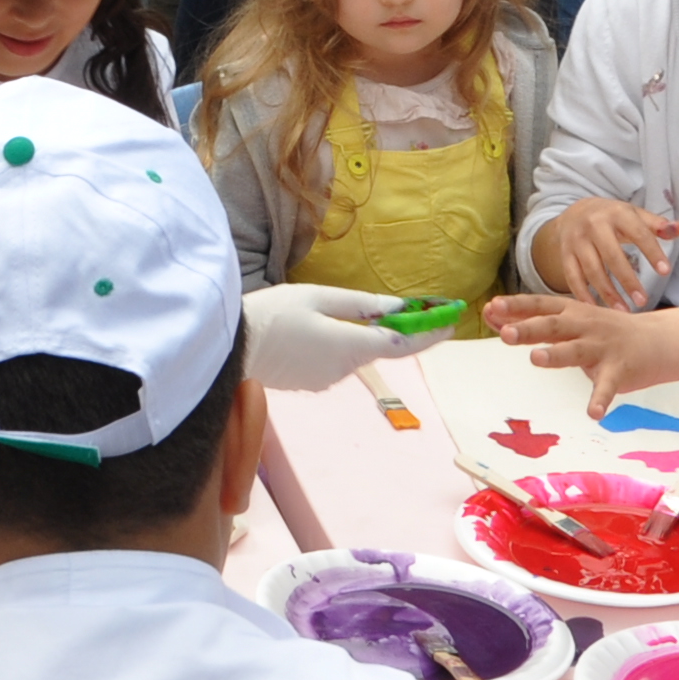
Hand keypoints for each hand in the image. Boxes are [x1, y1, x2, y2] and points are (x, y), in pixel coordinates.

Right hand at [242, 281, 415, 388]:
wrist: (228, 346)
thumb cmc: (271, 314)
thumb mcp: (315, 296)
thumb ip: (358, 305)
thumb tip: (395, 309)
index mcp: (350, 345)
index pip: (401, 344)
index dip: (428, 334)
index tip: (450, 324)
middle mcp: (344, 369)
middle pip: (376, 347)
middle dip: (387, 329)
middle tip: (399, 307)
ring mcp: (326, 379)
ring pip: (351, 352)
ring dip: (352, 335)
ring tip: (328, 312)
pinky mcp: (309, 383)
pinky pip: (331, 360)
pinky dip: (332, 345)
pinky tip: (307, 330)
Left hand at [483, 289, 668, 411]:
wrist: (656, 340)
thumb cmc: (602, 330)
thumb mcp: (569, 320)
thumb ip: (532, 320)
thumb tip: (491, 315)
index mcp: (570, 311)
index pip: (538, 305)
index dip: (515, 306)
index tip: (491, 306)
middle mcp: (584, 325)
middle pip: (553, 325)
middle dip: (529, 328)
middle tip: (505, 334)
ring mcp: (602, 347)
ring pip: (576, 350)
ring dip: (556, 354)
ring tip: (536, 358)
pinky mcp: (619, 370)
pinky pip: (607, 387)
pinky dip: (600, 400)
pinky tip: (593, 413)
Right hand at [536, 198, 678, 309]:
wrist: (575, 212)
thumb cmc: (614, 218)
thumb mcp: (634, 215)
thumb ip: (657, 225)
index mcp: (616, 213)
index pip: (638, 233)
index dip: (652, 252)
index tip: (665, 271)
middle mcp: (594, 225)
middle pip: (611, 255)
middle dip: (627, 280)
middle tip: (643, 301)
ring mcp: (576, 240)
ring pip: (591, 269)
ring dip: (607, 292)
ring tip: (623, 311)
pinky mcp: (565, 254)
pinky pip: (572, 276)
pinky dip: (582, 294)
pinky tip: (595, 308)